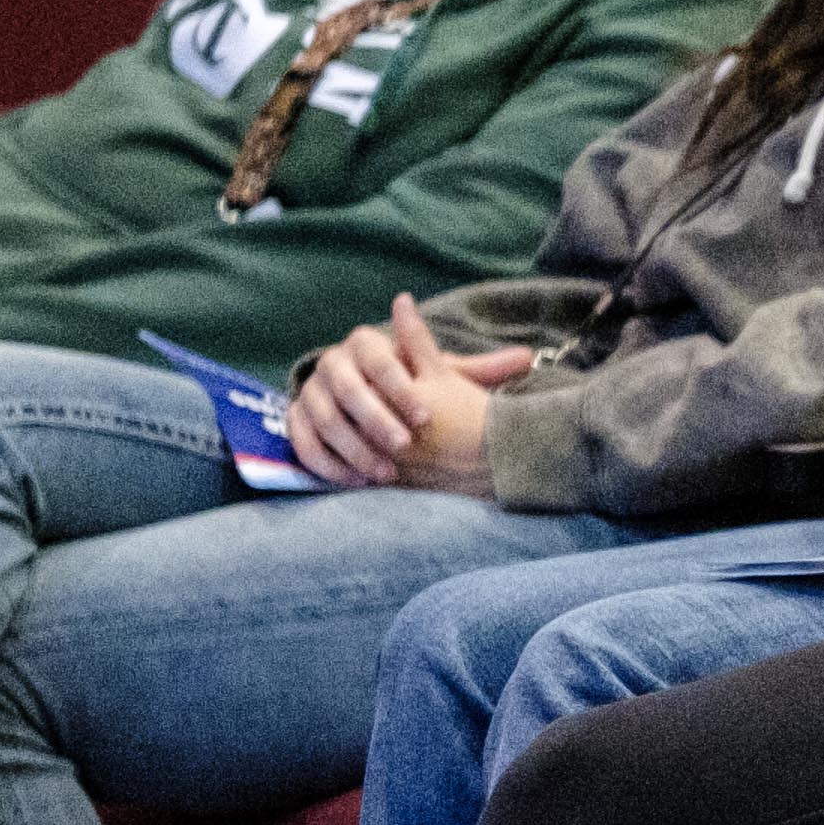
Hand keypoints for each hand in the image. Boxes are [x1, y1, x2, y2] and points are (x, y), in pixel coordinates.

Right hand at [279, 293, 525, 494]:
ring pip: (323, 418)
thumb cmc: (411, 386)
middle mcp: (332, 361)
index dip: (401, 388)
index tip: (426, 418)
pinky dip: (325, 463)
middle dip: (376, 420)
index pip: (379, 357)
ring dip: (353, 448)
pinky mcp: (295, 420)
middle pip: (347, 388)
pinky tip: (355, 482)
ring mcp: (309, 390)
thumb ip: (479, 370)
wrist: (365, 399)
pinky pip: (301, 442)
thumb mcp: (443, 377)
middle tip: (406, 448)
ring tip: (384, 475)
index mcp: (365, 342)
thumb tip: (528, 357)